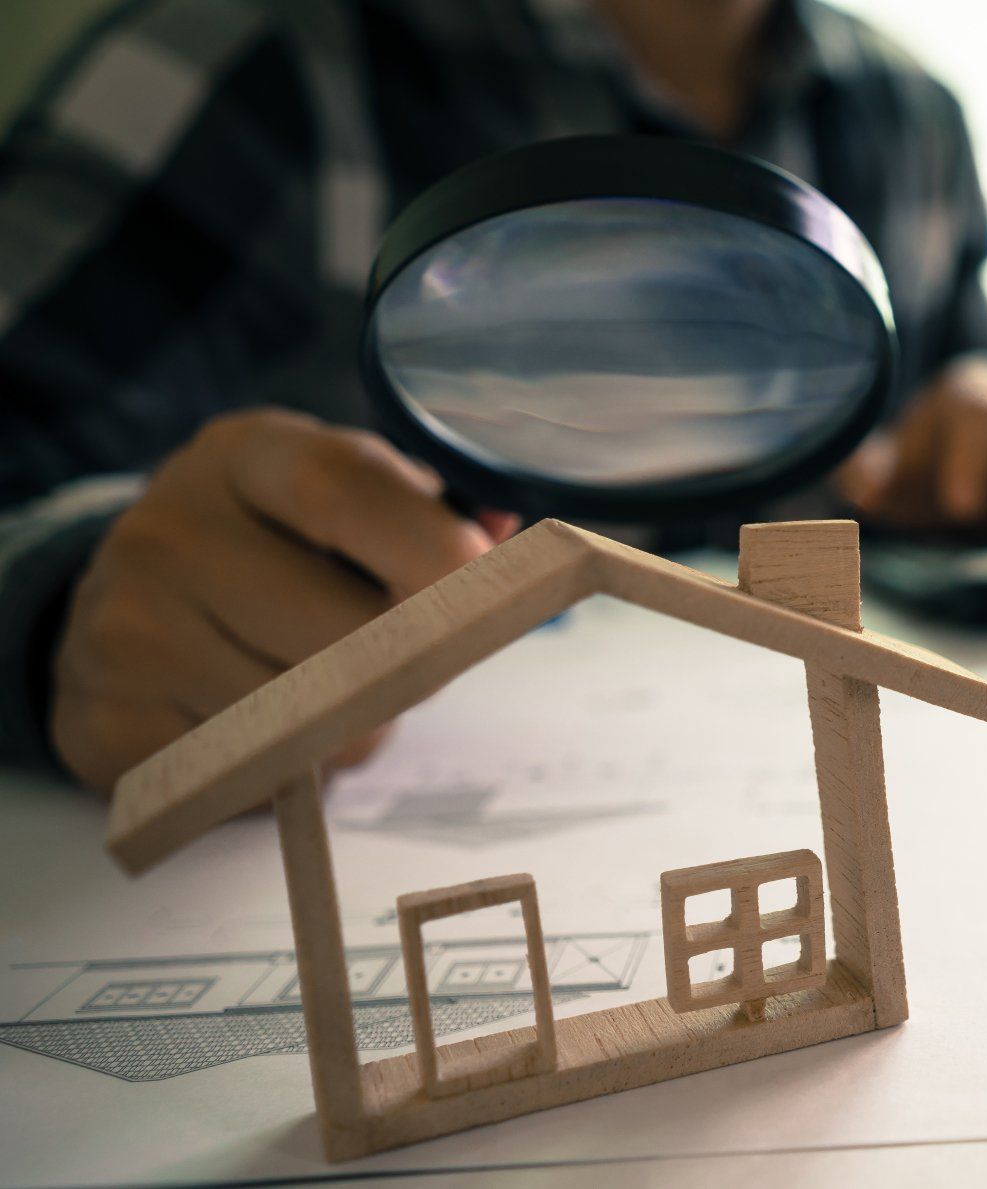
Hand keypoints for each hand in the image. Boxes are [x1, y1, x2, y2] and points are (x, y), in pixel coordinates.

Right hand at [51, 408, 517, 792]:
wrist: (131, 595)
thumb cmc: (280, 541)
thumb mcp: (346, 493)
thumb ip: (429, 514)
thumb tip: (507, 540)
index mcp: (244, 456)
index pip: (340, 490)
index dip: (426, 544)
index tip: (482, 582)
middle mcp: (166, 531)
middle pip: (340, 632)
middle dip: (408, 667)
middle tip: (414, 663)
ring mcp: (122, 628)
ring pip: (304, 721)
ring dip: (352, 729)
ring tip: (330, 692)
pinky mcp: (107, 722)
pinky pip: (245, 774)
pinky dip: (279, 768)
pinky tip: (261, 724)